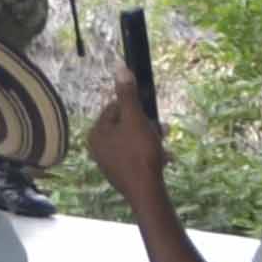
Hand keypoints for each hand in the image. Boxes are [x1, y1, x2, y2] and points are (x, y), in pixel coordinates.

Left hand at [86, 82, 172, 214]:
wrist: (147, 192)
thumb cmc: (140, 154)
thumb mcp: (135, 119)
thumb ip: (127, 95)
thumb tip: (120, 68)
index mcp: (96, 133)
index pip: (115, 109)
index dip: (136, 108)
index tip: (151, 112)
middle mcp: (98, 147)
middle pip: (126, 126)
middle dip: (147, 126)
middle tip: (162, 130)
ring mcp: (110, 162)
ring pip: (134, 141)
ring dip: (152, 140)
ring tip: (164, 146)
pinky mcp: (123, 174)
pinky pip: (138, 157)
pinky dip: (151, 155)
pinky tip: (165, 159)